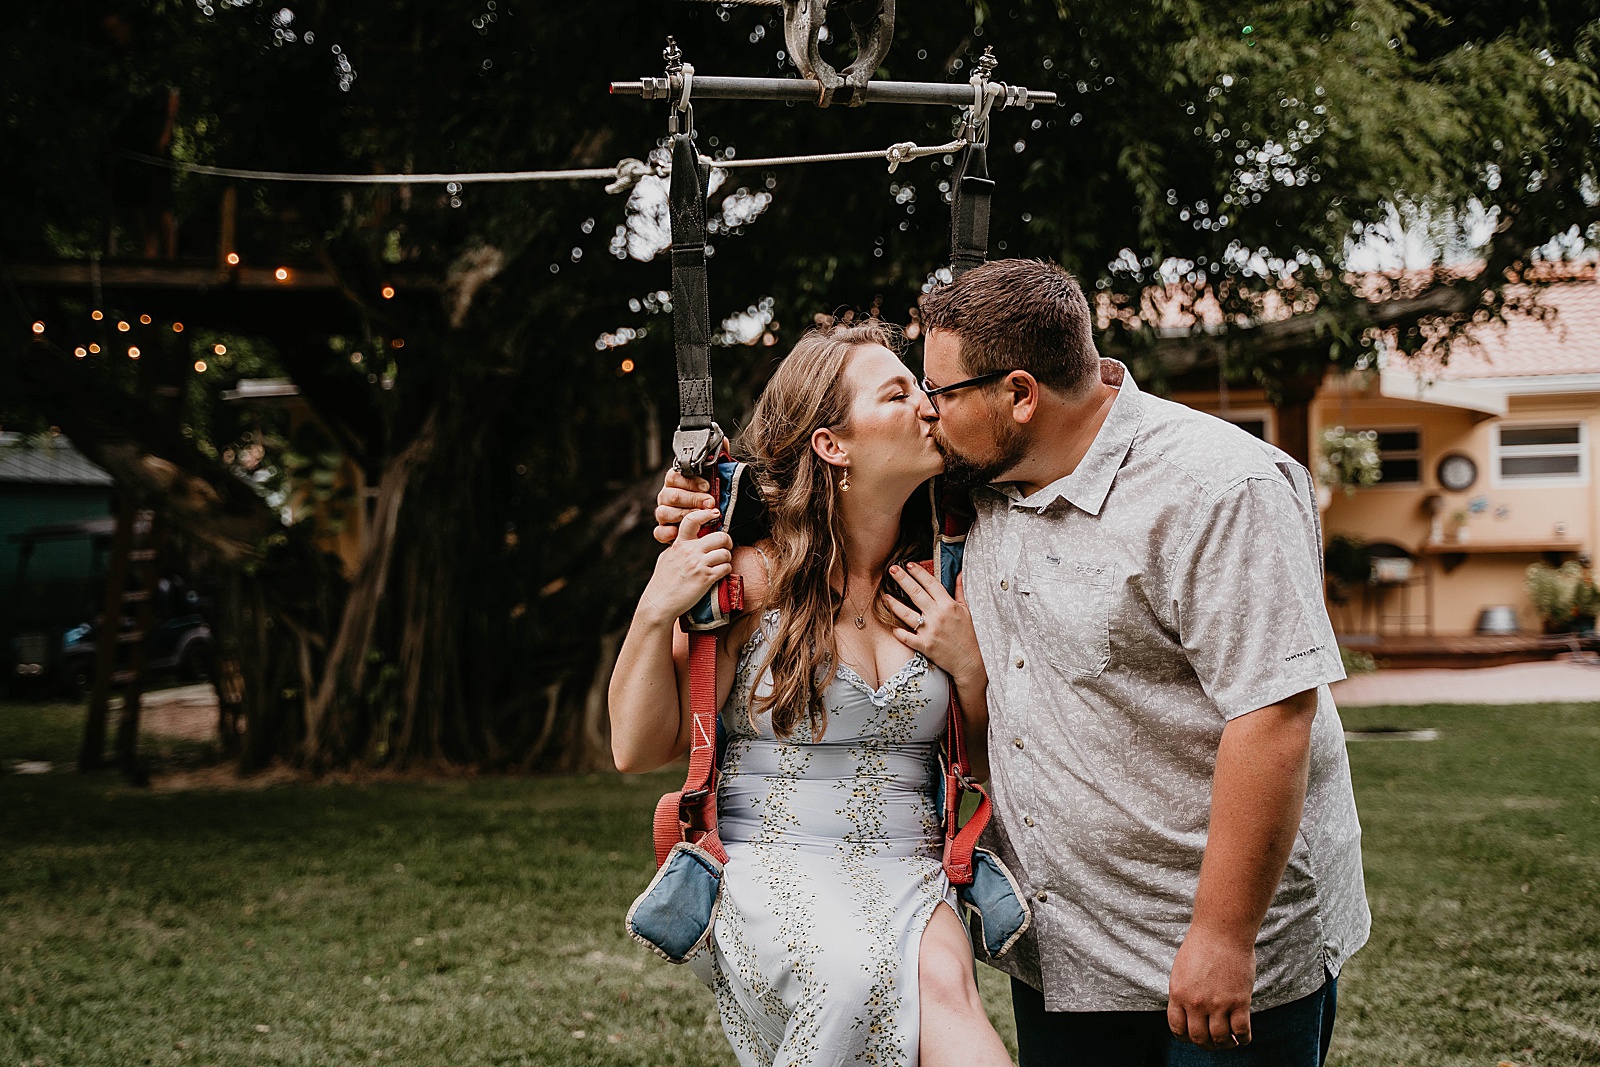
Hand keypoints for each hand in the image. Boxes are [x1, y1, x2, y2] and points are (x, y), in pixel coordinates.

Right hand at [637, 509, 732, 624]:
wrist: (660, 602)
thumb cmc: (662, 582)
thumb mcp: (667, 557)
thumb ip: (679, 547)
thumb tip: (689, 541)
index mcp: (680, 543)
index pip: (692, 520)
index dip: (706, 514)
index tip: (714, 514)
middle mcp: (690, 551)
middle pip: (720, 536)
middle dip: (726, 541)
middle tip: (724, 546)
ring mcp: (699, 564)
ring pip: (725, 552)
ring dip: (726, 558)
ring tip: (721, 562)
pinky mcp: (706, 578)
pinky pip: (725, 568)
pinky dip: (725, 570)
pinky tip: (719, 573)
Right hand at [653, 469, 714, 544]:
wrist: (705, 522)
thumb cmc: (707, 501)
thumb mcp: (710, 486)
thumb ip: (711, 476)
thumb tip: (718, 463)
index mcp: (674, 482)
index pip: (674, 477)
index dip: (691, 482)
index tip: (707, 486)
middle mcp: (666, 496)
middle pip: (673, 496)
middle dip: (694, 499)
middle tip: (709, 503)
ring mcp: (663, 513)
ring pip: (664, 512)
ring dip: (685, 515)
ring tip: (701, 518)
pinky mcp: (662, 530)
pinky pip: (659, 532)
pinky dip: (669, 533)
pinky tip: (680, 532)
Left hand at [881, 564, 984, 688]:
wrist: (970, 660)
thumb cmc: (969, 634)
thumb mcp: (967, 610)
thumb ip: (960, 590)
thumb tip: (959, 572)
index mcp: (948, 605)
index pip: (931, 583)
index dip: (919, 572)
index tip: (909, 564)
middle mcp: (938, 615)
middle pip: (916, 593)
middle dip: (902, 579)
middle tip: (892, 569)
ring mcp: (930, 631)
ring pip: (906, 614)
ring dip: (894, 604)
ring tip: (885, 596)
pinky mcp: (924, 646)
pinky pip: (907, 637)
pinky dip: (898, 632)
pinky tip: (892, 626)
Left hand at [1167, 927, 1254, 1050]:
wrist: (1222, 931)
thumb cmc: (1202, 945)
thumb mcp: (1181, 970)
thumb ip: (1184, 993)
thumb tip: (1188, 1012)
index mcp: (1178, 994)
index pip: (1177, 1029)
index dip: (1185, 1037)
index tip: (1193, 1037)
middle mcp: (1196, 1003)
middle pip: (1199, 1038)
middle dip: (1206, 1044)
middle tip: (1213, 1042)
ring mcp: (1218, 1004)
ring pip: (1220, 1039)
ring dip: (1225, 1045)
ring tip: (1230, 1041)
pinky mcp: (1239, 1001)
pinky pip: (1242, 1031)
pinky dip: (1244, 1040)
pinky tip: (1243, 1038)